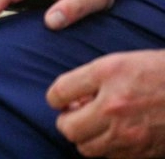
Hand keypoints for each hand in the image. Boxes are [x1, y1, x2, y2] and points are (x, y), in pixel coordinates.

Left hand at [49, 50, 164, 157]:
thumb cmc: (159, 72)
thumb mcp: (121, 62)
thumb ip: (90, 79)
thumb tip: (68, 100)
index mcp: (108, 75)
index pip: (58, 93)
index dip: (57, 98)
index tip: (64, 99)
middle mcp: (115, 106)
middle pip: (68, 128)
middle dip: (68, 122)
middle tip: (76, 115)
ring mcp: (129, 132)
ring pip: (86, 148)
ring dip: (85, 137)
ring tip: (95, 126)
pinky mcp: (144, 151)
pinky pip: (110, 158)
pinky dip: (107, 149)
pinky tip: (115, 136)